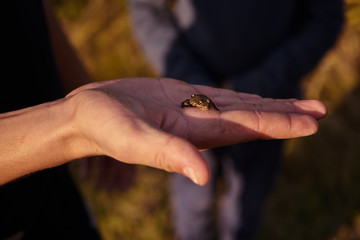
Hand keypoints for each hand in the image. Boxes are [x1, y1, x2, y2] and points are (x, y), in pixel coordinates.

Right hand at [67, 78, 325, 184]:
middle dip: (287, 115)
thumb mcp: (134, 141)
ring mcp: (193, 110)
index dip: (280, 124)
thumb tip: (203, 175)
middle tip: (320, 111)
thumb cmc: (106, 128)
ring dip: (271, 105)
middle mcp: (200, 124)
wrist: (89, 115)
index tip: (313, 122)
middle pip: (253, 119)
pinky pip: (221, 96)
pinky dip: (245, 97)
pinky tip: (258, 99)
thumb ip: (168, 154)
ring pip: (241, 106)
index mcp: (195, 134)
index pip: (248, 128)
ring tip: (300, 104)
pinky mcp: (182, 97)